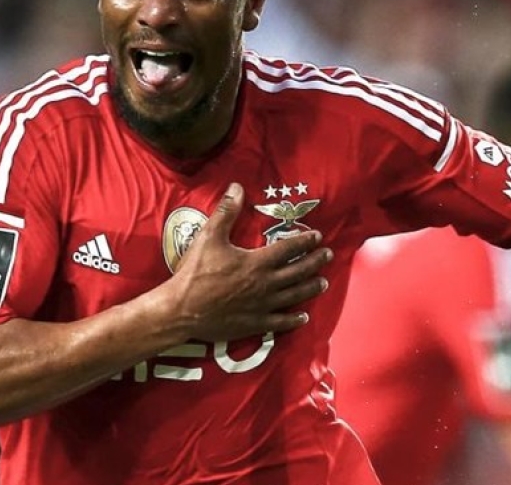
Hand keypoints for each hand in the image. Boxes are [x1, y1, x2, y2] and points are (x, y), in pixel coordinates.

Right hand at [161, 182, 331, 341]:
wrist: (182, 309)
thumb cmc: (195, 272)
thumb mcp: (209, 237)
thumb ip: (226, 212)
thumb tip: (237, 188)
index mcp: (256, 262)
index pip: (288, 249)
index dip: (305, 241)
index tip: (317, 236)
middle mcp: (265, 284)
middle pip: (298, 272)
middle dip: (315, 262)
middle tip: (328, 256)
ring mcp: (262, 306)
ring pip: (295, 296)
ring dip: (311, 288)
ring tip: (324, 283)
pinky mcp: (254, 324)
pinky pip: (281, 322)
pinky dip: (295, 319)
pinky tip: (303, 317)